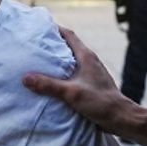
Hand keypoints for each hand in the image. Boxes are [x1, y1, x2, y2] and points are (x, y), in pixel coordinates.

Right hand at [22, 26, 146, 145]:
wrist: (121, 117)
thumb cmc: (100, 102)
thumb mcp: (71, 93)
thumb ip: (48, 85)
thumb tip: (25, 78)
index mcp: (86, 56)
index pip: (69, 35)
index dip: (54, 29)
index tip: (39, 28)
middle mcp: (90, 61)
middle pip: (69, 46)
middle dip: (53, 45)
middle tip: (35, 46)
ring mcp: (92, 72)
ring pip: (72, 60)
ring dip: (58, 60)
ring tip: (40, 64)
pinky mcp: (92, 83)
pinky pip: (75, 72)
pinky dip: (64, 73)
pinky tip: (54, 83)